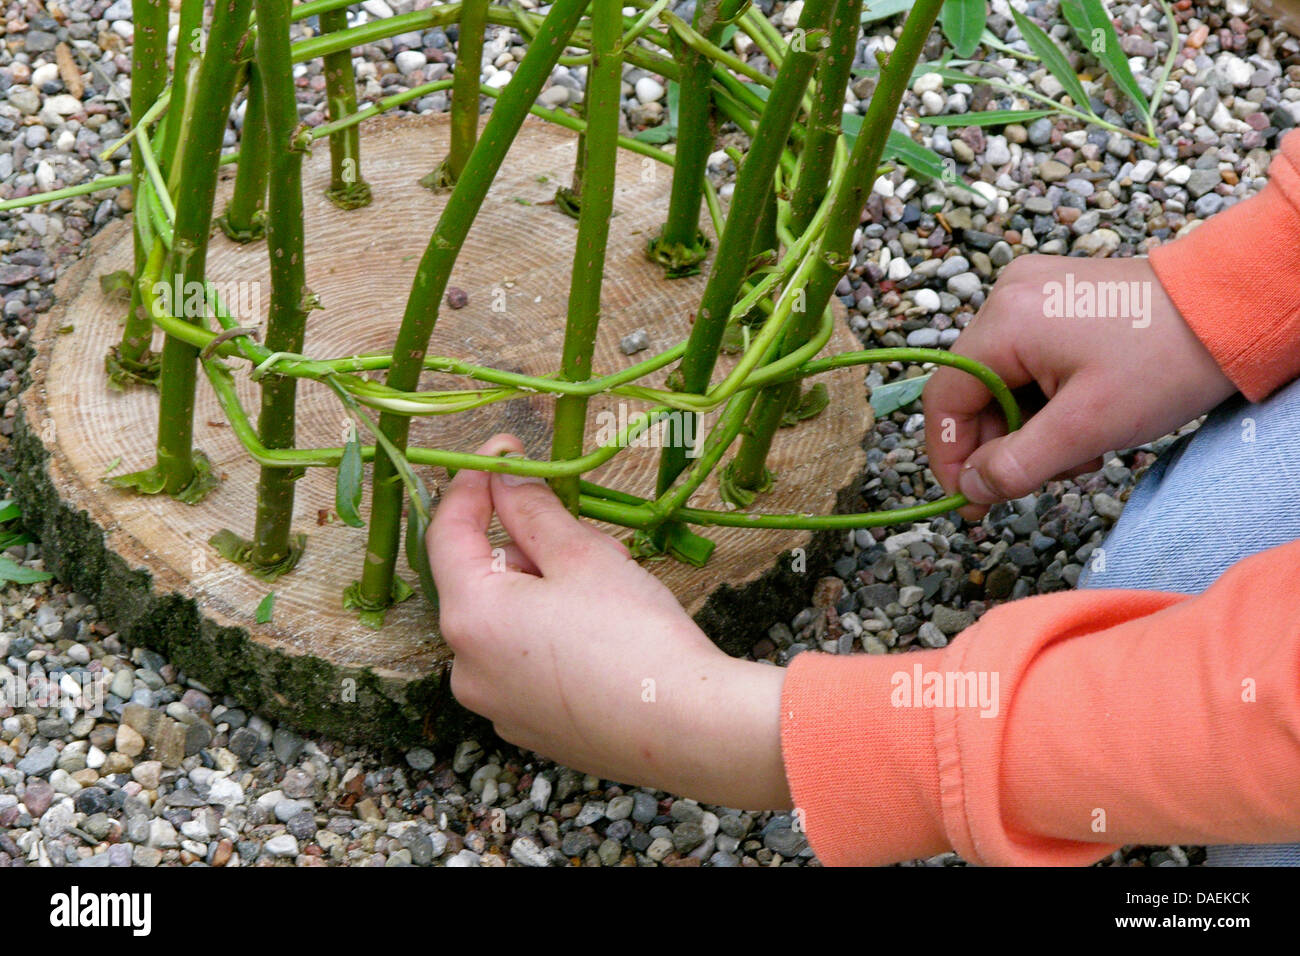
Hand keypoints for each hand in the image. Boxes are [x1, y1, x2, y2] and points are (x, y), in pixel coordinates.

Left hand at [427, 433, 791, 810]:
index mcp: (470, 617)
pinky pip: (526, 662)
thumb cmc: (635, 635)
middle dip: (529, 546)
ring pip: (508, 621)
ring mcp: (496, 705)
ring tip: (610, 589)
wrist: (688, 729)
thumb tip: (502, 478)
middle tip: (589, 538)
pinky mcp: (529, 728)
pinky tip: (605, 635)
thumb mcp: (582, 554)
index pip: (447, 532)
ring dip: (545, 589)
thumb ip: (532, 509)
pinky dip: (552, 635)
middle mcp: (467, 667)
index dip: (473, 484)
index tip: (505, 452)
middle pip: (483, 579)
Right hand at [923, 255, 1235, 518]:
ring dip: (1031, 426)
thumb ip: (1016, 465)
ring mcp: (1031, 293)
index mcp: (1004, 321)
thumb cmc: (1164, 364)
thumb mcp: (1086, 429)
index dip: (950, 456)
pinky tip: (1084, 417)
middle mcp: (1007, 296)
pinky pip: (1027, 361)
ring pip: (1003, 380)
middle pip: (974, 390)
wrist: (1233, 311)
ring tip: (1081, 448)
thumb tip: (969, 490)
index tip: (970, 501)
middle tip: (1046, 478)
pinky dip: (1046, 399)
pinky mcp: (1055, 298)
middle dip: (1006, 443)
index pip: (945, 398)